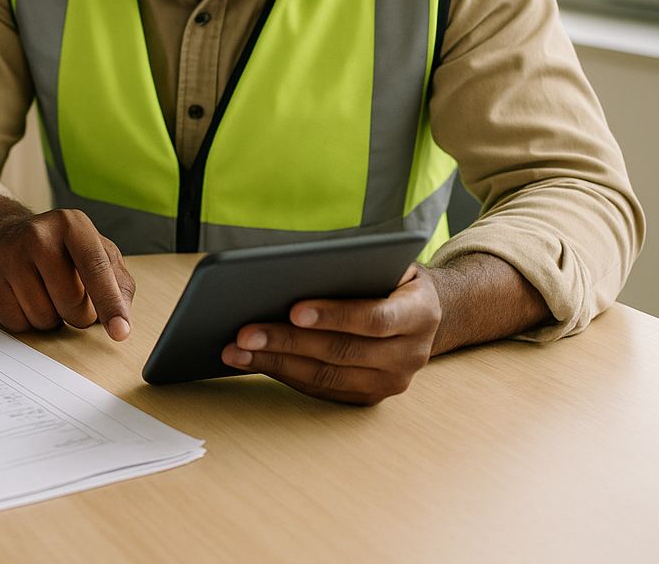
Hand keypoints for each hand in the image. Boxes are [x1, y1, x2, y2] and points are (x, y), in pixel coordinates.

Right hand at [0, 208, 134, 339]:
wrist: (5, 236)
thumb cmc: (61, 250)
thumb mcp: (98, 253)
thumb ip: (119, 283)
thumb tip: (121, 318)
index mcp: (72, 224)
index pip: (96, 268)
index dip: (109, 303)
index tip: (119, 331)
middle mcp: (38, 235)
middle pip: (71, 302)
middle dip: (78, 313)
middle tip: (70, 297)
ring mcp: (9, 256)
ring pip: (43, 318)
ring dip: (51, 318)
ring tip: (46, 294)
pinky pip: (18, 324)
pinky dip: (27, 321)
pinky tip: (25, 298)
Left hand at [221, 264, 440, 404]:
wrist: (422, 311)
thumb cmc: (390, 277)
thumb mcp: (387, 262)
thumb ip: (356, 265)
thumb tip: (297, 267)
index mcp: (420, 313)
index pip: (374, 319)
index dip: (333, 316)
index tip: (292, 310)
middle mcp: (411, 354)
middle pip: (342, 352)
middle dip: (288, 342)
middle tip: (245, 334)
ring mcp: (392, 382)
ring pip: (327, 377)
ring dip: (277, 364)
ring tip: (236, 352)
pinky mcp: (370, 397)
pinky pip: (323, 390)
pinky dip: (285, 375)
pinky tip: (255, 362)